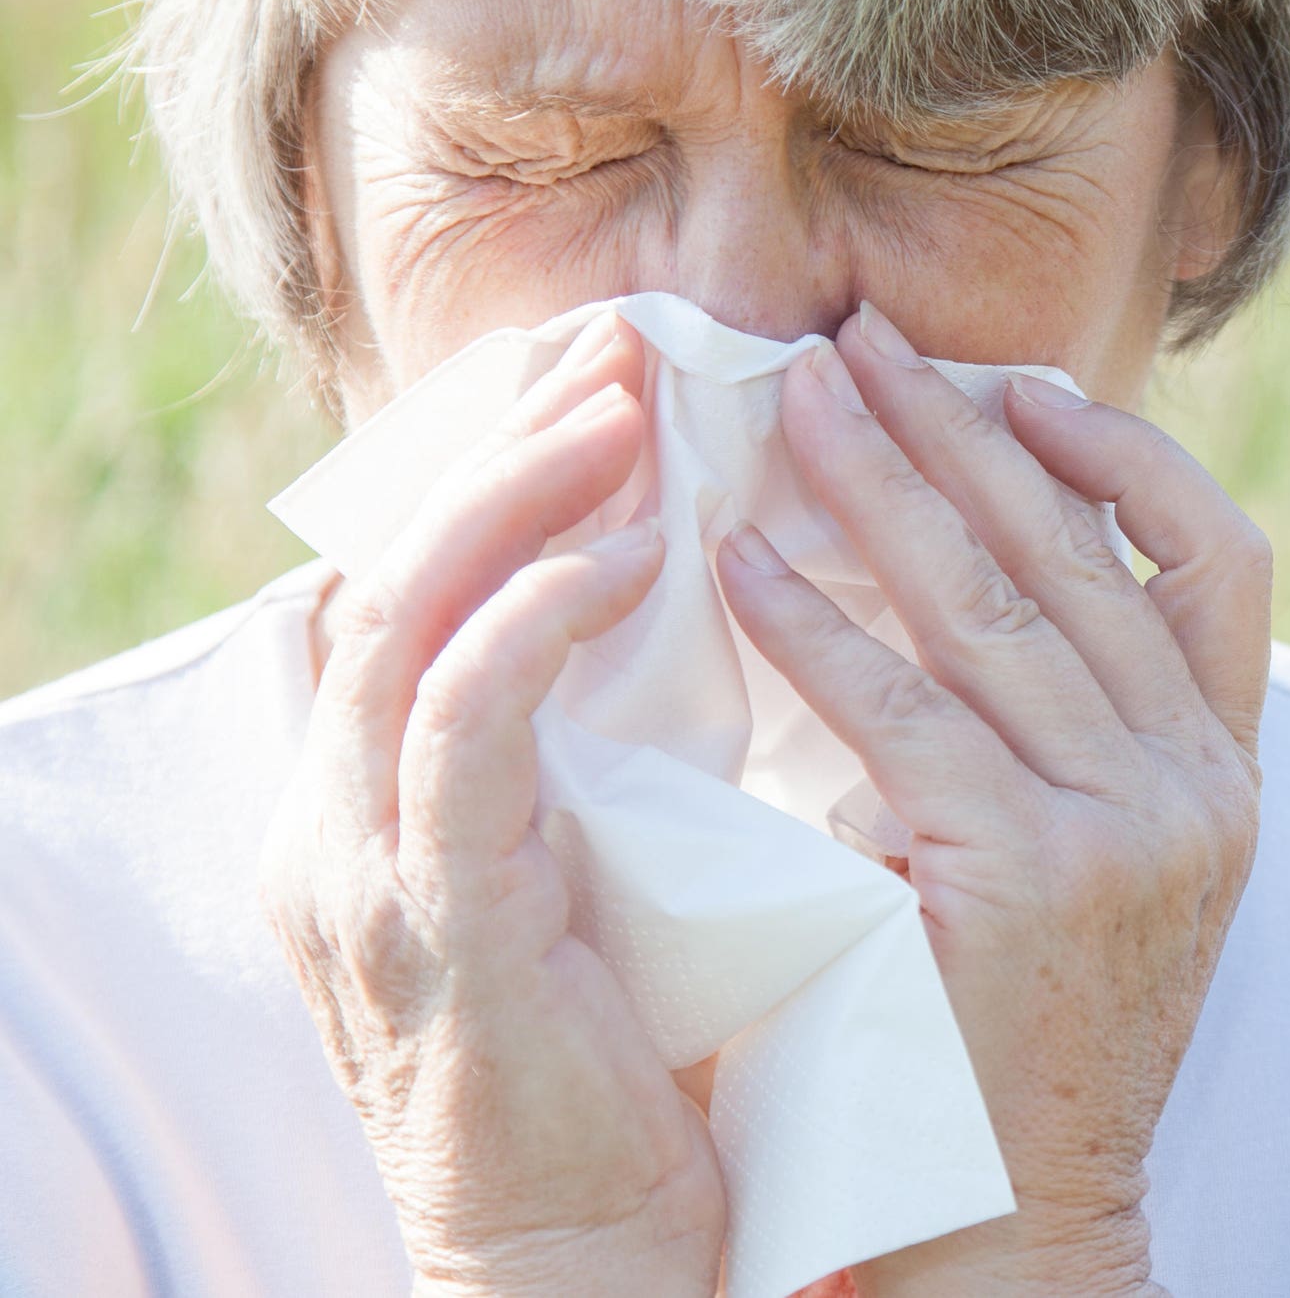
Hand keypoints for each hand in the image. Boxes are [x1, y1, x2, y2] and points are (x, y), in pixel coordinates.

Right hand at [261, 314, 725, 1297]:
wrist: (583, 1262)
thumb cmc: (621, 1063)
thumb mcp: (596, 868)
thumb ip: (598, 748)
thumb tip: (685, 612)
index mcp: (386, 797)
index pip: (415, 577)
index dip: (492, 458)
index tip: (600, 366)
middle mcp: (347, 813)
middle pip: (394, 564)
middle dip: (501, 441)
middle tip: (614, 341)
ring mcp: (371, 868)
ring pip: (404, 619)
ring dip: (511, 495)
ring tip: (617, 404)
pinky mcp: (433, 925)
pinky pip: (459, 734)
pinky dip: (528, 623)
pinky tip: (623, 553)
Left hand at [715, 305, 1269, 1297]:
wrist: (1020, 1230)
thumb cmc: (1020, 1053)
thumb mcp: (1100, 883)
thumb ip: (1074, 746)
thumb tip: (961, 576)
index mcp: (1230, 778)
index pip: (1223, 565)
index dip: (1128, 459)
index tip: (1019, 389)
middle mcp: (1203, 790)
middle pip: (1087, 558)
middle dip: (964, 433)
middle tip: (860, 341)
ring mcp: (1131, 833)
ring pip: (1001, 610)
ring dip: (885, 489)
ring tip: (794, 402)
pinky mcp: (1032, 880)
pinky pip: (909, 715)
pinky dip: (820, 624)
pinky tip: (741, 561)